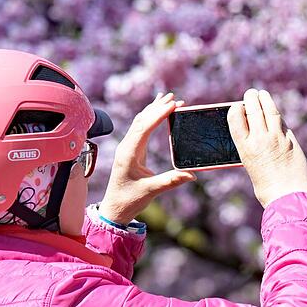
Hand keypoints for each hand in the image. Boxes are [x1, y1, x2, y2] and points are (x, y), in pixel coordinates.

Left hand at [99, 92, 196, 224]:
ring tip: (167, 98)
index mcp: (128, 153)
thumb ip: (170, 181)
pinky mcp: (131, 151)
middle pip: (141, 120)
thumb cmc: (129, 200)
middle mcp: (126, 147)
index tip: (173, 104)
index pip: (144, 127)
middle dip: (157, 107)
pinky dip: (150, 118)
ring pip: (140, 122)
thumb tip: (191, 175)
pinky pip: (140, 129)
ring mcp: (128, 148)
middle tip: (173, 97)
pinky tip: (156, 111)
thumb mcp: (151, 191)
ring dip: (153, 110)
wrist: (114, 209)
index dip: (159, 114)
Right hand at [228, 88, 306, 207]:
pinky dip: (277, 115)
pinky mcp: (292, 140)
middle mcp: (260, 139)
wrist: (289, 198)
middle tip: (251, 93)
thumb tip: (255, 136)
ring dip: (265, 100)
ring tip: (263, 95)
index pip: (236, 117)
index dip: (237, 108)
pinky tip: (275, 113)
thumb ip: (252, 149)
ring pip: (270, 110)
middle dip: (251, 98)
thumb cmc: (268, 189)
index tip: (238, 106)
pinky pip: (282, 122)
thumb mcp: (251, 167)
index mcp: (245, 148)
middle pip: (253, 109)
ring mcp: (277, 138)